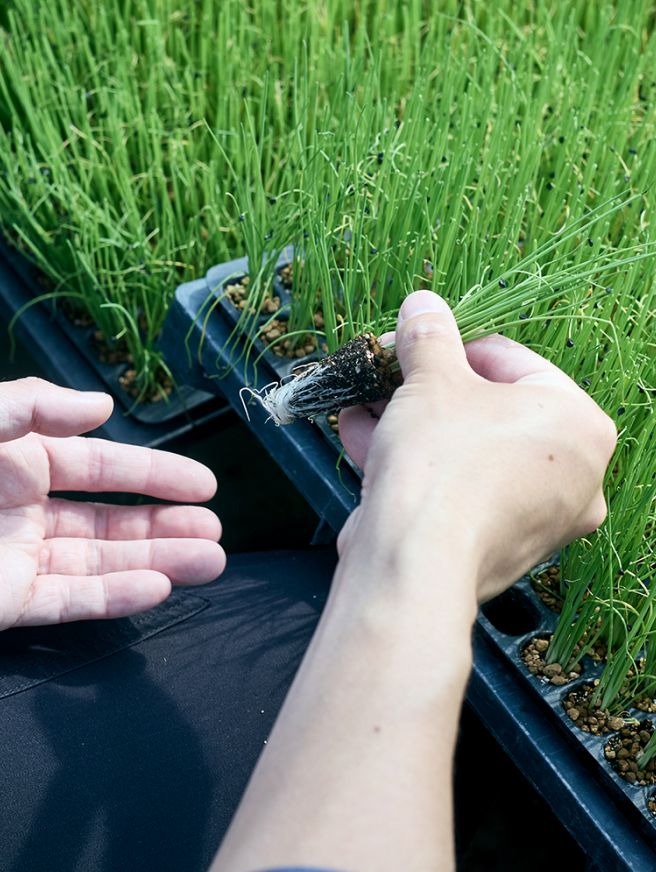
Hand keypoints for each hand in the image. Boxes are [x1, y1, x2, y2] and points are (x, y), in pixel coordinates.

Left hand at [0, 378, 224, 629]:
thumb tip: (102, 404)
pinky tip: (158, 588)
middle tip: (214, 531)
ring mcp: (18, 561)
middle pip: (110, 521)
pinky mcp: (6, 604)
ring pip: (100, 564)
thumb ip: (33, 404)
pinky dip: (115, 597)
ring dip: (157, 562)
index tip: (205, 484)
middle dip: (166, 525)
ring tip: (210, 562)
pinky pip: (69, 602)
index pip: (101, 468)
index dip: (156, 474)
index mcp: (19, 463)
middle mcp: (25, 512)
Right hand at [338, 291, 616, 602]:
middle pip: (485, 410)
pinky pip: (455, 489)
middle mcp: (573, 476)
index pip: (510, 361)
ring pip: (465, 452)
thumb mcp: (431, 381)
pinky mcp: (496, 546)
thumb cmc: (440, 461)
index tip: (410, 346)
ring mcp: (537, 518)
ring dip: (409, 424)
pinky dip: (415, 465)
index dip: (451, 348)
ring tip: (362, 405)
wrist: (415, 565)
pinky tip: (362, 439)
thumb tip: (423, 304)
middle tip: (384, 376)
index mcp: (579, 425)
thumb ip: (429, 336)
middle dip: (424, 391)